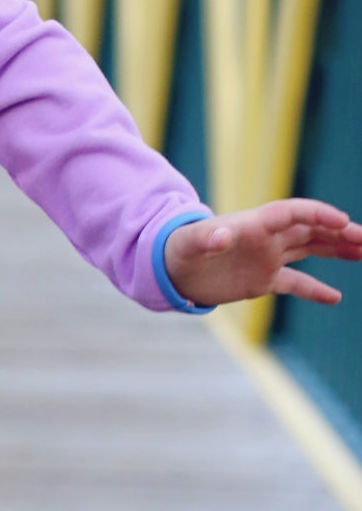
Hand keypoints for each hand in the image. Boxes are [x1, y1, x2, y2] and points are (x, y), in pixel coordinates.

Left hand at [163, 200, 361, 308]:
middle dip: (339, 232)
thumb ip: (207, 239)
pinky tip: (336, 297)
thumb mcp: (190, 244)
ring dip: (337, 250)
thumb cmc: (178, 250)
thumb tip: (220, 237)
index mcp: (254, 224)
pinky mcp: (262, 280)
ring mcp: (267, 258)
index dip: (317, 215)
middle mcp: (266, 238)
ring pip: (310, 250)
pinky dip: (315, 290)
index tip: (342, 221)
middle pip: (311, 230)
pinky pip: (295, 283)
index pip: (293, 213)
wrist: (169, 268)